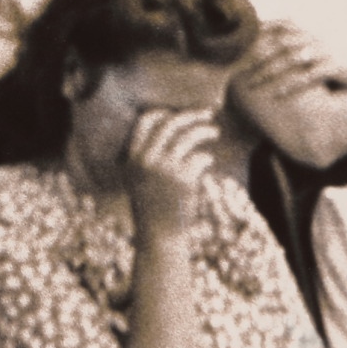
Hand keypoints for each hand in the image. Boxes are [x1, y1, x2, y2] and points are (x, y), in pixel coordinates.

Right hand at [118, 106, 217, 230]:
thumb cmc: (151, 206)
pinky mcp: (184, 179)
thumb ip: (145, 155)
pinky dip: (207, 157)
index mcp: (132, 157)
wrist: (159, 235)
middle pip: (170, 124)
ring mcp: (165, 168)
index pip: (145, 121)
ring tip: (214, 131)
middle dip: (191, 115)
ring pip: (188, 137)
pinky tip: (208, 160)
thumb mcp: (137, 178)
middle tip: (208, 113)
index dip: (163, 113)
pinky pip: (200, 158)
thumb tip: (170, 129)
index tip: (178, 112)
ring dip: (204, 131)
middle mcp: (146, 159)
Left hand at [232, 22, 338, 104]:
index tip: (237, 45)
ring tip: (251, 84)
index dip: (257, 32)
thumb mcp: (316, 47)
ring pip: (290, 60)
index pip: (278, 25)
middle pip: (278, 43)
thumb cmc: (337, 58)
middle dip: (256, 55)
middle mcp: (313, 37)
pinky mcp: (334, 66)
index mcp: (307, 31)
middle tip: (237, 69)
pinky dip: (289, 85)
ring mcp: (323, 51)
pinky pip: (307, 76)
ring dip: (268, 72)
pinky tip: (275, 94)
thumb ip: (296, 42)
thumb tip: (269, 41)